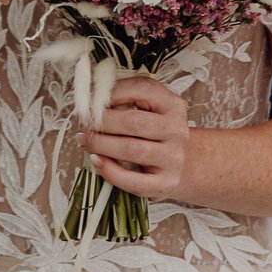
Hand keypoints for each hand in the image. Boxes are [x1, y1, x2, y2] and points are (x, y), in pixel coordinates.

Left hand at [82, 76, 189, 199]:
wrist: (185, 165)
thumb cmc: (158, 134)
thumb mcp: (152, 110)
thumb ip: (128, 100)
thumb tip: (93, 99)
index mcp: (173, 105)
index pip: (142, 88)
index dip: (113, 91)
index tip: (92, 98)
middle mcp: (177, 131)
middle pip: (133, 121)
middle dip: (102, 121)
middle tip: (86, 123)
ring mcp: (173, 158)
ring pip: (130, 149)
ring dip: (101, 144)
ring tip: (86, 141)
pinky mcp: (166, 183)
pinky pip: (133, 180)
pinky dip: (109, 171)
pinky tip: (97, 161)